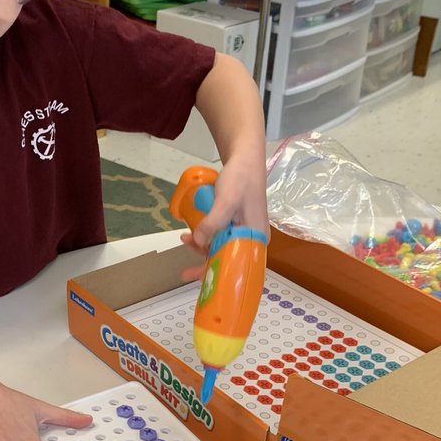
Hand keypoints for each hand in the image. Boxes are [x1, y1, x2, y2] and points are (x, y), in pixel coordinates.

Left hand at [181, 150, 268, 279]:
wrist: (244, 159)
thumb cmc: (240, 179)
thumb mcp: (225, 201)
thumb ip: (213, 223)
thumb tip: (199, 241)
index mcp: (256, 237)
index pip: (238, 264)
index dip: (219, 274)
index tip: (202, 282)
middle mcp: (252, 238)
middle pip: (228, 258)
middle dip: (205, 261)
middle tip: (185, 268)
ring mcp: (243, 230)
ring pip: (221, 247)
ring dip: (202, 246)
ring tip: (184, 239)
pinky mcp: (235, 223)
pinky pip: (219, 235)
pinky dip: (205, 236)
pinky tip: (192, 231)